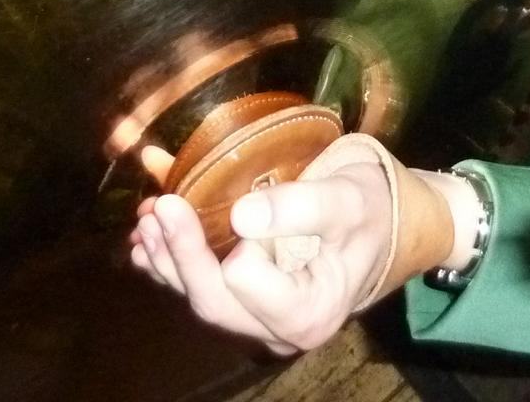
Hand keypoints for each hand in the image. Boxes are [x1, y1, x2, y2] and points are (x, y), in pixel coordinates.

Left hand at [129, 163, 393, 353]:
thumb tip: (241, 217)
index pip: (246, 283)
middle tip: (160, 206)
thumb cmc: (371, 210)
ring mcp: (259, 320)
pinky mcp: (245, 304)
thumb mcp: (347, 199)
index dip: (231, 247)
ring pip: (200, 298)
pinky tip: (147, 241)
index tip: (238, 207)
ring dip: (166, 259)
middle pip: (214, 301)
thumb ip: (300, 208)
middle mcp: (280, 329)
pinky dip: (170, 264)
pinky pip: (200, 290)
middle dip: (179, 254)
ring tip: (146, 217)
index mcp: (310, 312)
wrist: (382, 222)